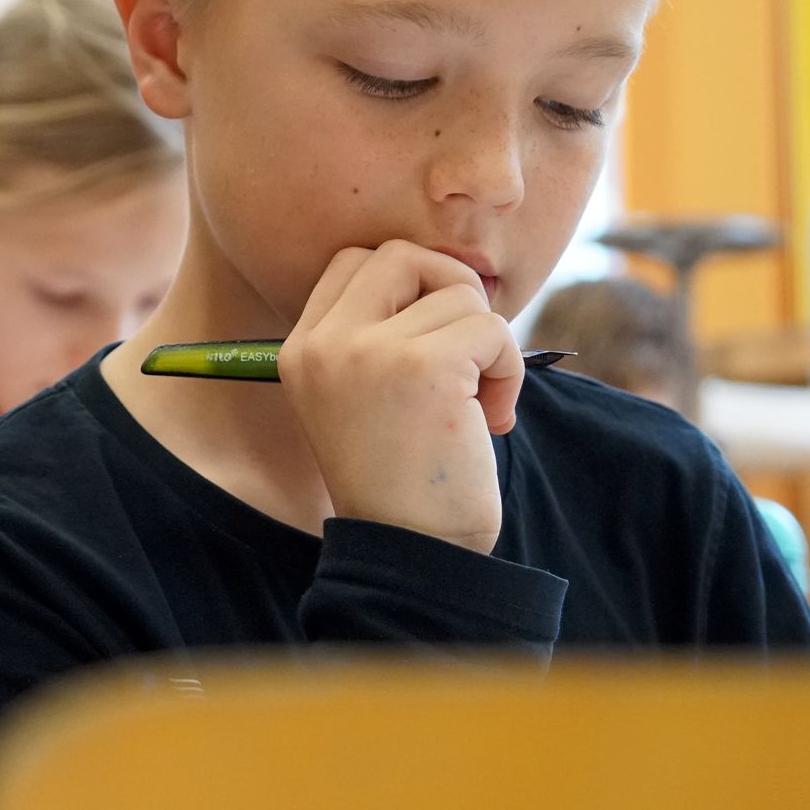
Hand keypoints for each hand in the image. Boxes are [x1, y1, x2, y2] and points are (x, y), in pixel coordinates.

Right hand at [277, 240, 523, 554]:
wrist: (417, 555)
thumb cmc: (405, 479)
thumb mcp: (366, 396)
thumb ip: (383, 334)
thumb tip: (451, 276)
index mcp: (301, 350)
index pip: (354, 260)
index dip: (408, 283)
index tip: (432, 336)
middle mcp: (325, 345)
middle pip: (402, 255)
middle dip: (451, 291)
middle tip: (467, 348)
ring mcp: (370, 353)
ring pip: (460, 294)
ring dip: (487, 346)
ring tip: (474, 405)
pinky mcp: (424, 367)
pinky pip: (492, 328)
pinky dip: (509, 371)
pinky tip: (492, 419)